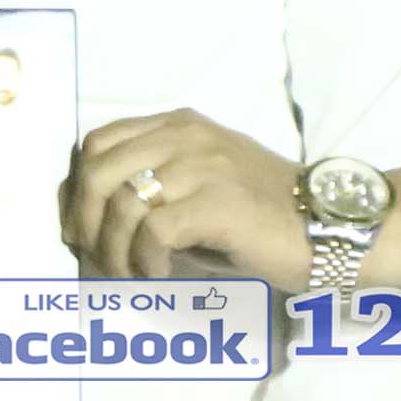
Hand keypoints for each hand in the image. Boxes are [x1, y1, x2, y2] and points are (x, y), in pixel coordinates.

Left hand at [64, 111, 303, 282]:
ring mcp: (203, 167)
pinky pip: (153, 232)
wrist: (324, 226)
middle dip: (85, 222)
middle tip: (95, 258)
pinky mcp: (216, 203)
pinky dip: (146, 260)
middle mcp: (186, 136)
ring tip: (130, 275)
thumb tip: (91, 222)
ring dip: (114, 251)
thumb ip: (152, 185)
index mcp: (178, 125)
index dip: (77, 188)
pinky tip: (161, 274)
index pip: (99, 142)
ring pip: (122, 203)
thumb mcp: (201, 182)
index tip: (79, 228)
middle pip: (99, 170)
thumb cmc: (259, 214)